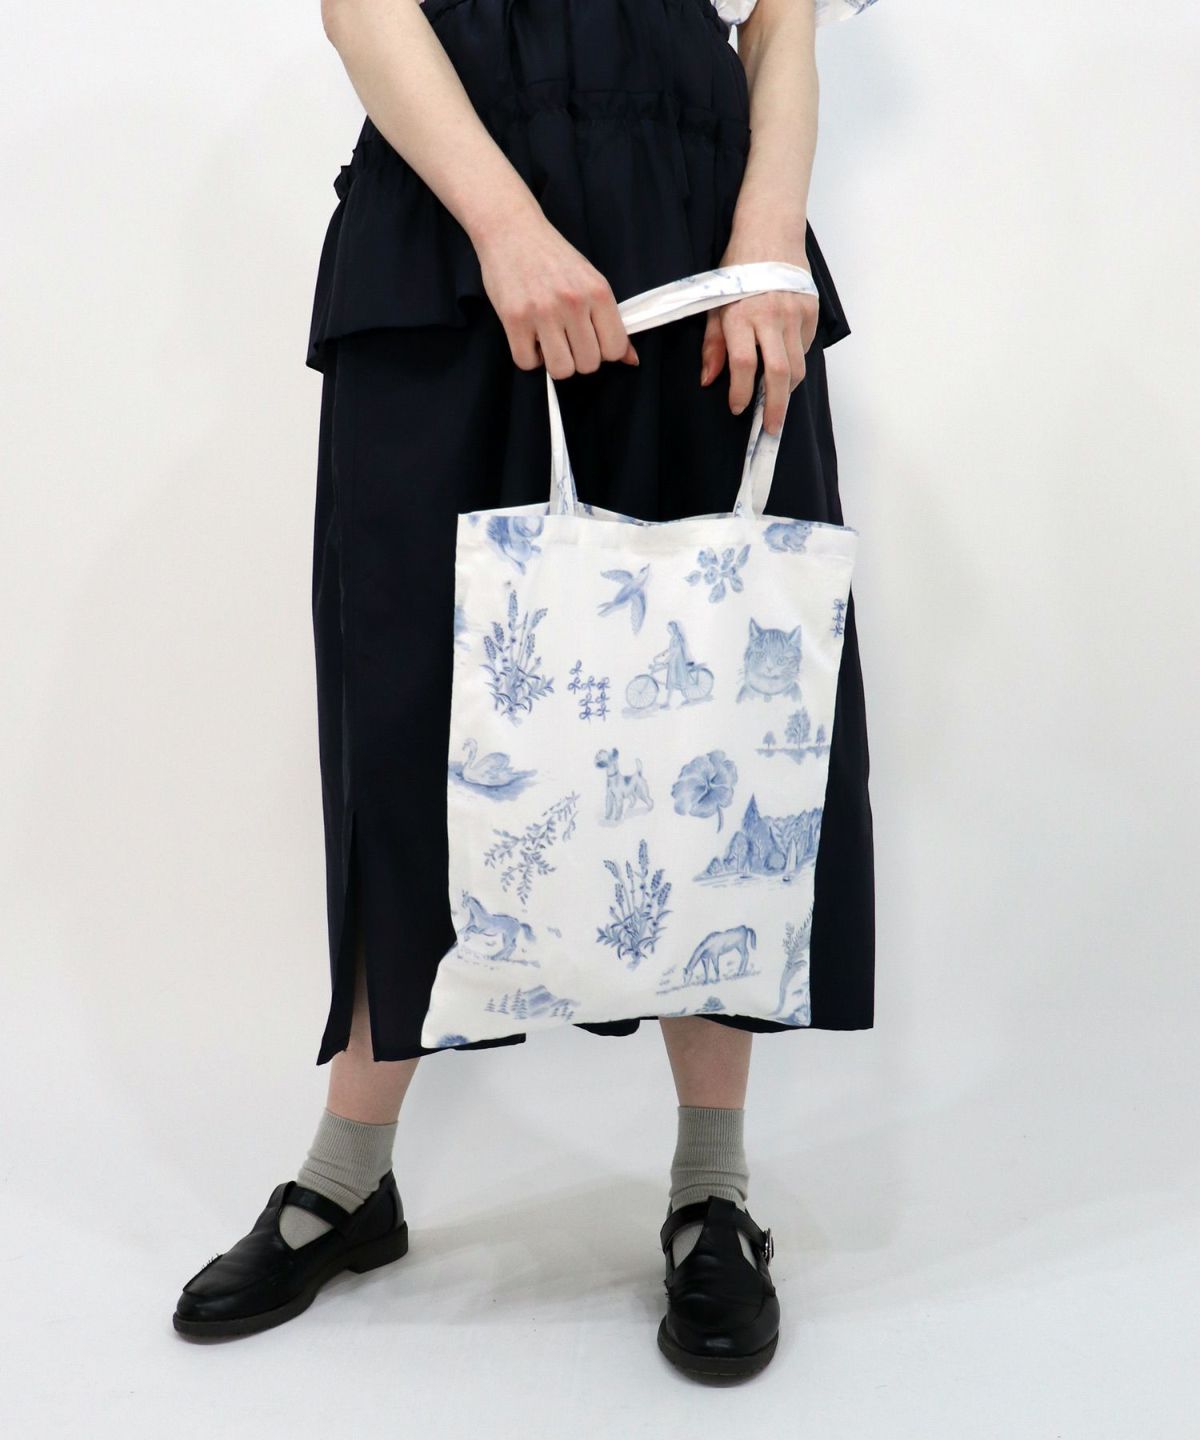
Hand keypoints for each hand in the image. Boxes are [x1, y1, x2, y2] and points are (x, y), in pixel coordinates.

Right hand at [475, 217, 638, 378]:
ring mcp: (542, 311)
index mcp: (598, 292)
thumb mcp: (590, 281)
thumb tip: (631, 360)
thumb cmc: (553, 258)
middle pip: (588, 364)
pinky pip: (527, 363)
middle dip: (578, 358)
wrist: (511, 230)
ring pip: (561, 370)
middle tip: (566, 338)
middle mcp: (573, 302)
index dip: (603, 351)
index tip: (590, 339)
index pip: (615, 349)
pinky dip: (528, 356)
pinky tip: (529, 336)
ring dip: (555, 362)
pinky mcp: (514, 318)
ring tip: (548, 340)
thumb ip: (610, 320)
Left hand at [698, 260, 819, 435]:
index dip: (741, 392)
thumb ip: (713, 345)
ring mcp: (794, 313)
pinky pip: (805, 348)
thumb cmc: (736, 269)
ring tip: (778, 404)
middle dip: (775, 406)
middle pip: (778, 372)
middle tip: (771, 428)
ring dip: (788, 390)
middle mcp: (770, 315)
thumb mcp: (715, 304)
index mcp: (741, 314)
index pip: (744, 364)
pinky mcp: (811, 310)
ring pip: (797, 365)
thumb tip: (709, 380)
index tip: (738, 408)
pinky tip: (786, 368)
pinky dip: (796, 363)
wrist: (770, 232)